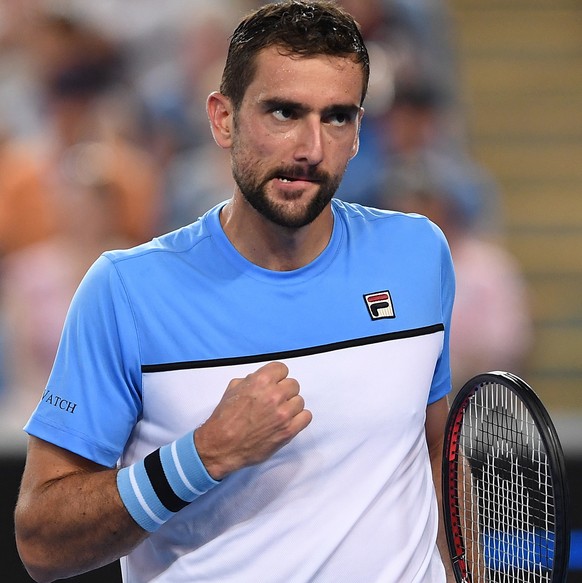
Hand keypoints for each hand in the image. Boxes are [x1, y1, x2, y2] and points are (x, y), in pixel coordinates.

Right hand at [194, 361, 311, 479]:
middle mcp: (274, 395)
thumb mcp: (233, 389)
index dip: (277, 377)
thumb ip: (251, 380)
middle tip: (275, 401)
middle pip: (293, 384)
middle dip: (284, 392)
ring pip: (299, 401)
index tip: (274, 384)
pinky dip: (299, 419)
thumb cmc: (225, 419)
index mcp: (261, 381)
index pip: (282, 369)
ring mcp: (283, 413)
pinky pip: (306, 416)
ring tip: (278, 414)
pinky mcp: (289, 430)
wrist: (221, 445)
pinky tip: (288, 422)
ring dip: (290, 406)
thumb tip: (262, 379)